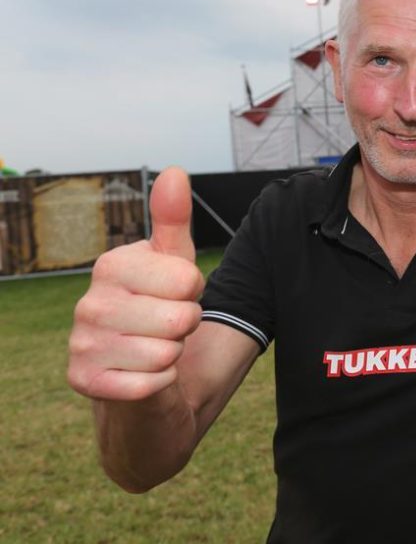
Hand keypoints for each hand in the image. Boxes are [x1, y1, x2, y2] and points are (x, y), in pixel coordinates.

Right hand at [67, 167, 204, 401]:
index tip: (177, 296)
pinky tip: (144, 375)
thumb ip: (174, 220)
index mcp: (111, 266)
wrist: (145, 376)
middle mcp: (88, 303)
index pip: (188, 280)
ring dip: (173, 355)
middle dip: (186, 327)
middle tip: (167, 327)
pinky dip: (161, 383)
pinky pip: (151, 384)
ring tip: (155, 348)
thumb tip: (173, 171)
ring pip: (166, 353)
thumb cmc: (162, 310)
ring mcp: (81, 344)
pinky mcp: (85, 383)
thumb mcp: (175, 263)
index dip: (195, 293)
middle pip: (181, 319)